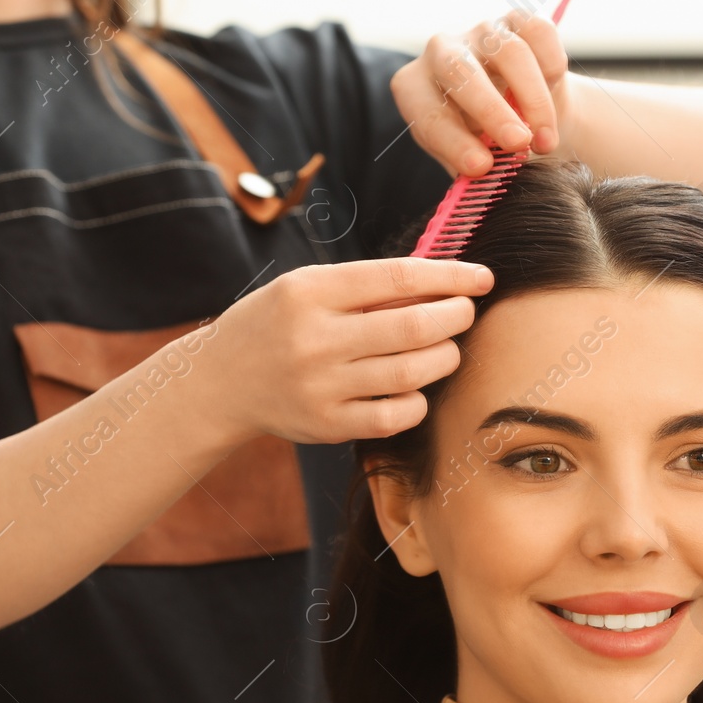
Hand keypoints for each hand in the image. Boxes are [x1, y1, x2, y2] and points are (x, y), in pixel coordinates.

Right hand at [204, 258, 494, 444]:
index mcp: (311, 292)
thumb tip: (443, 280)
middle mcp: (315, 339)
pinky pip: (397, 415)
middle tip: (467, 313)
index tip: (482, 278)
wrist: (220, 382)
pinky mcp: (328, 425)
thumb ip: (368, 287)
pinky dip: (419, 399)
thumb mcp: (308, 288)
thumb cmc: (277, 324)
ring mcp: (321, 386)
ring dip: (446, 357)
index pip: (399, 277)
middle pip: (414, 327)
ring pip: (413, 372)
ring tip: (447, 347)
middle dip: (456, 317)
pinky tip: (418, 386)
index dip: (450, 277)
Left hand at [390, 9, 576, 178]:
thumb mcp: (472, 160)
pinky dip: (552, 65)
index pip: (428, 113)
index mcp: (415, 88)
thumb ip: (474, 167)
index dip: (453, 141)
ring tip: (546, 141)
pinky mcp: (518, 20)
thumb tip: (487, 176)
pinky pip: (539, 33)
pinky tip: (554, 94)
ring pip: (509, 52)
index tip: (481, 167)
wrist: (524, 118)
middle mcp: (441, 52)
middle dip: (491, 110)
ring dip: (533, 100)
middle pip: (460, 70)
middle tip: (519, 144)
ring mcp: (480, 31)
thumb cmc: (486, 144)